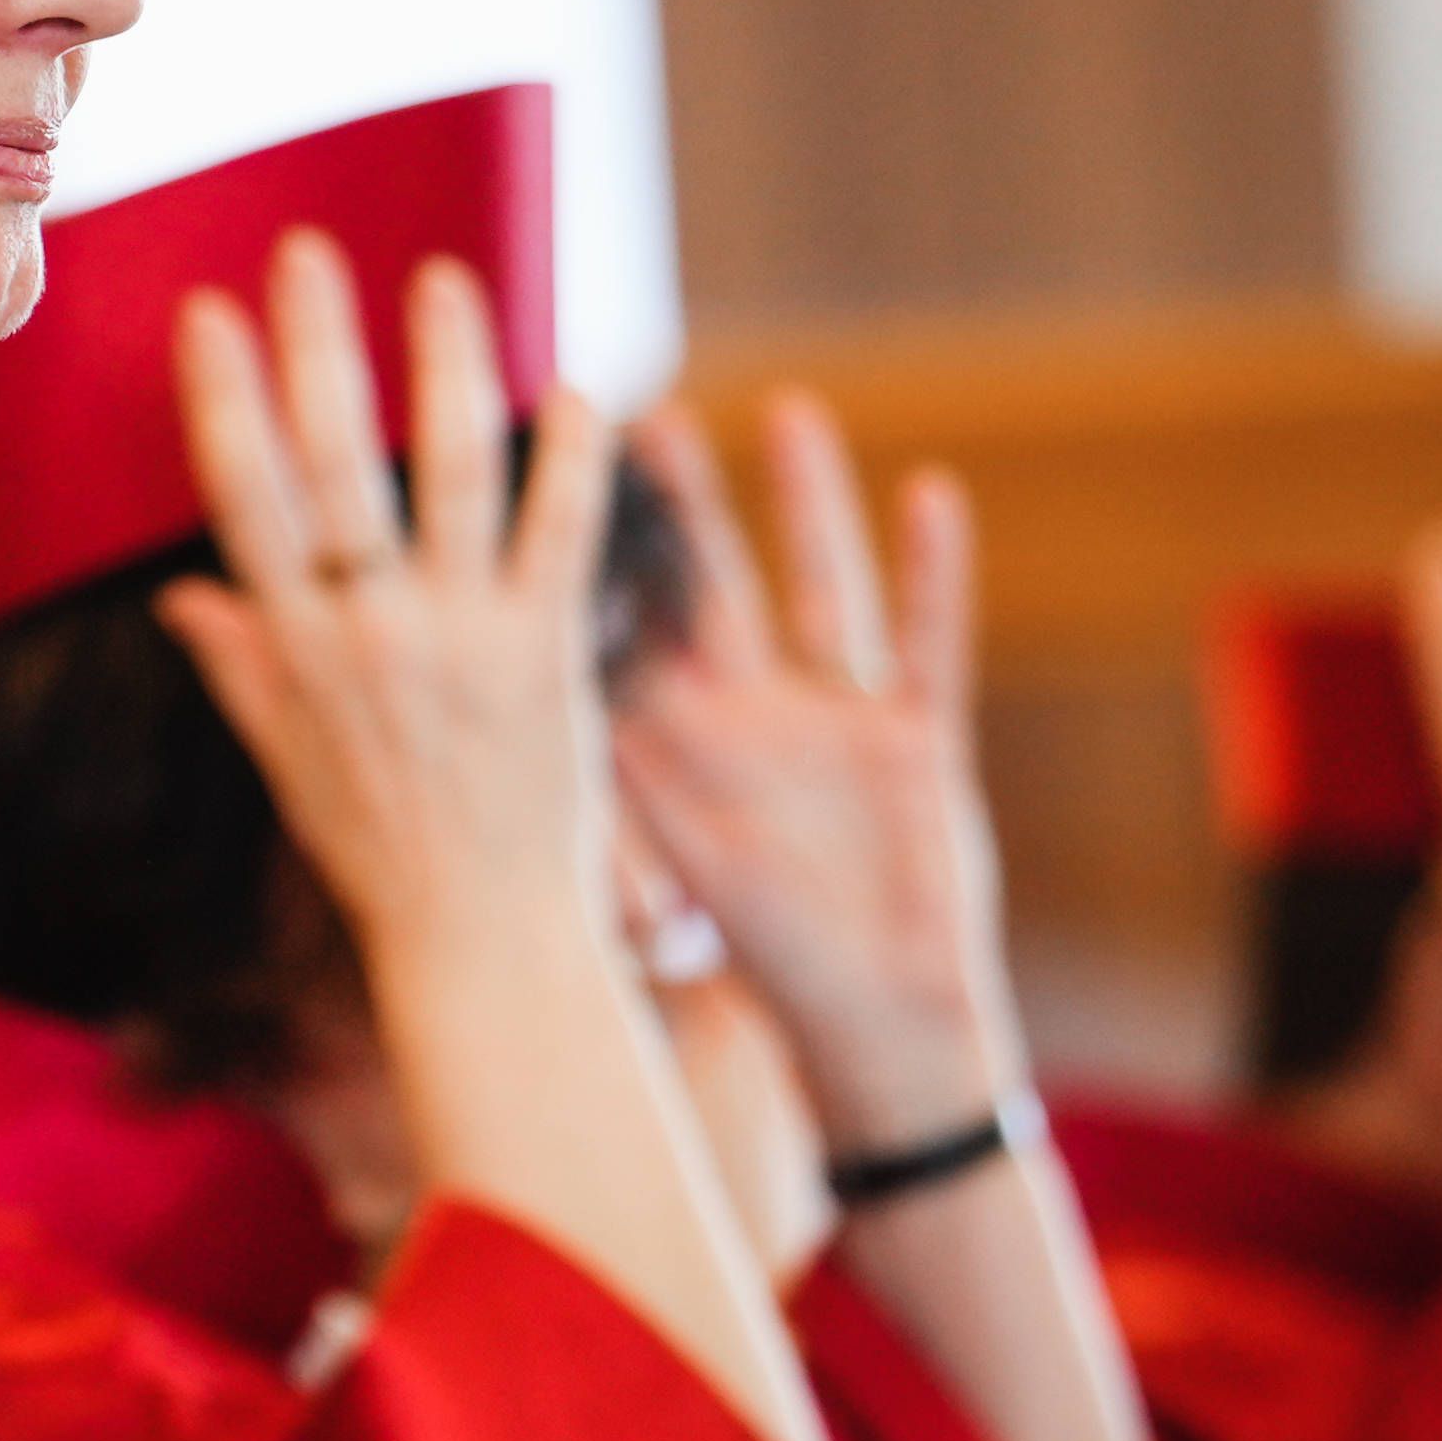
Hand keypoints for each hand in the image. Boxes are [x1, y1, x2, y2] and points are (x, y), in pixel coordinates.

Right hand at [154, 238, 620, 977]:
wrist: (483, 939)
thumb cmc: (380, 855)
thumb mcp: (288, 761)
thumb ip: (241, 667)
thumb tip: (178, 600)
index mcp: (295, 650)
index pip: (243, 499)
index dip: (224, 400)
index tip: (209, 313)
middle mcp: (370, 631)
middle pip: (336, 464)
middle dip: (318, 347)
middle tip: (307, 251)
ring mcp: (463, 637)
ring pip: (455, 474)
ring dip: (449, 368)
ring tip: (445, 279)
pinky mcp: (550, 653)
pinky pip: (562, 533)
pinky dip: (572, 457)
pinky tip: (578, 386)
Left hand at [609, 395, 1025, 1155]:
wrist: (875, 1030)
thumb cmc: (765, 963)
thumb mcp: (668, 873)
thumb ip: (598, 802)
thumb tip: (509, 739)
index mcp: (678, 749)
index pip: (625, 634)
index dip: (590, 564)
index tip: (544, 486)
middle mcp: (752, 716)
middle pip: (711, 588)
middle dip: (680, 506)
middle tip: (640, 410)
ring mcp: (836, 719)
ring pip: (817, 587)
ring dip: (803, 505)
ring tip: (785, 410)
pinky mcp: (916, 739)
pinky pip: (925, 642)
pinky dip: (932, 574)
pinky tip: (931, 492)